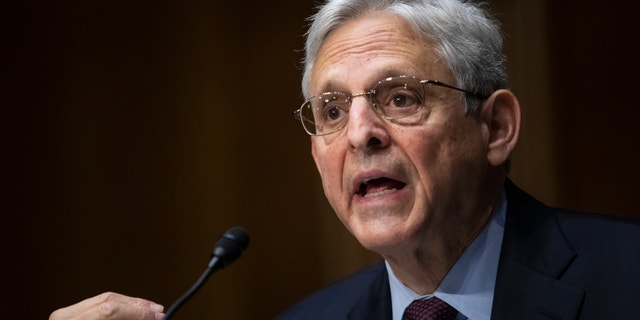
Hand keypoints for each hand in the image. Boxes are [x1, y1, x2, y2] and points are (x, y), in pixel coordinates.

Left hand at [49, 292, 164, 319]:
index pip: (110, 309)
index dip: (138, 312)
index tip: (157, 317)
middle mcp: (64, 318)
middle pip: (109, 300)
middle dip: (138, 306)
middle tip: (157, 313)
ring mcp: (64, 316)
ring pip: (105, 298)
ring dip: (130, 304)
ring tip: (148, 311)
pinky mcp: (68, 316)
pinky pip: (97, 305)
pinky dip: (118, 307)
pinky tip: (131, 310)